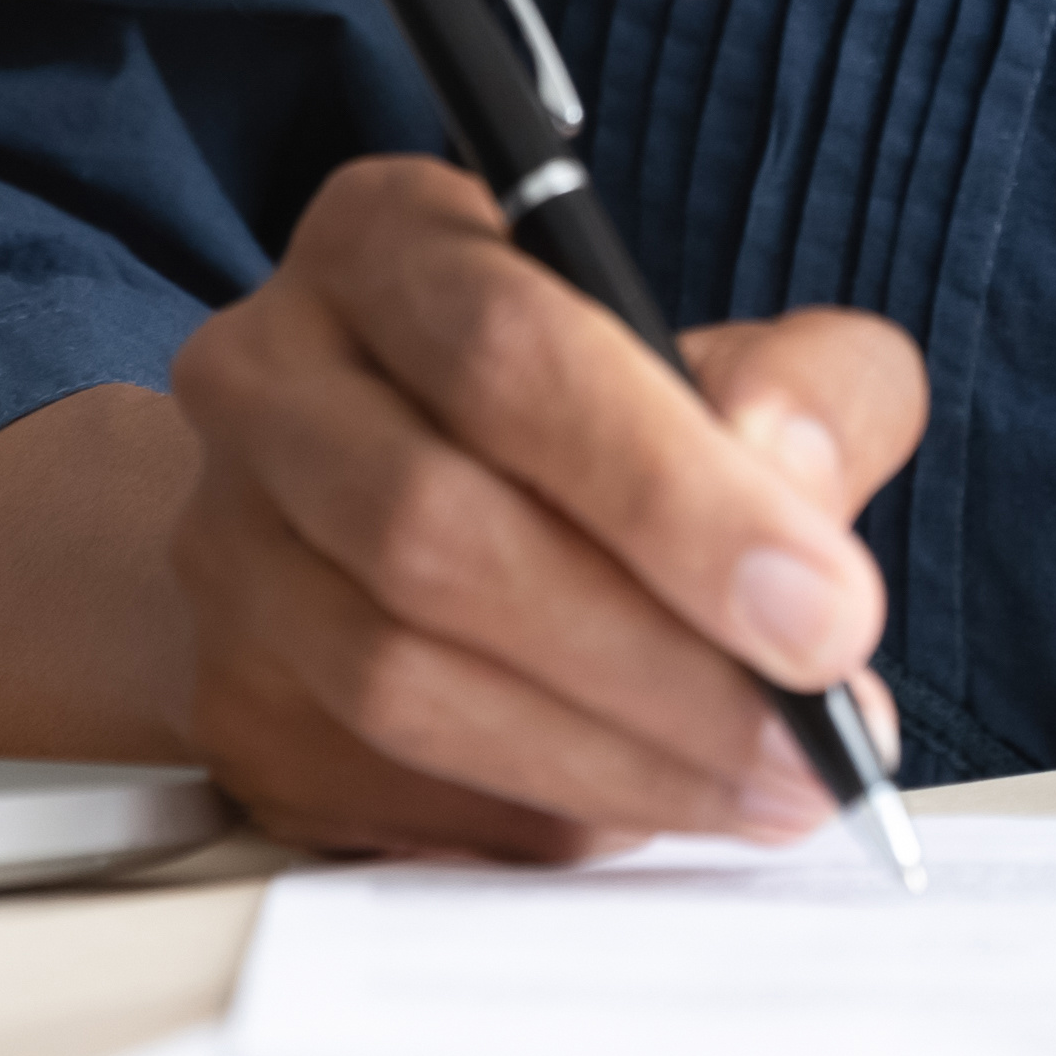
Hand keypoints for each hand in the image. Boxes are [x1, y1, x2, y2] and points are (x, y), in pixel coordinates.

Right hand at [158, 155, 924, 861]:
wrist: (387, 509)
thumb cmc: (585, 421)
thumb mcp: (725, 353)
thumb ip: (808, 392)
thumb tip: (793, 475)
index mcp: (385, 243)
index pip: (507, 354)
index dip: (672, 492)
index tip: (829, 611)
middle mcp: (267, 377)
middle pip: (436, 531)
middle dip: (657, 658)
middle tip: (812, 739)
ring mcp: (226, 546)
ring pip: (401, 680)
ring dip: (612, 759)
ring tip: (767, 789)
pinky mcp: (231, 701)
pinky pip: (386, 787)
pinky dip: (543, 813)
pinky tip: (655, 803)